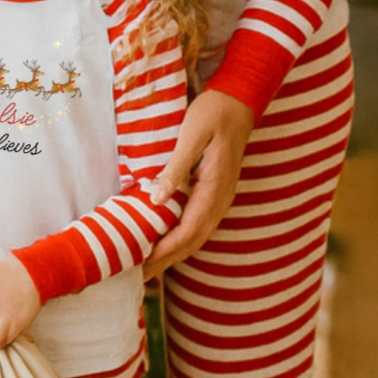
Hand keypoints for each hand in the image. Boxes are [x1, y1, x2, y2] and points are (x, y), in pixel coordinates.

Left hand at [144, 88, 254, 279]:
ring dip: (174, 251)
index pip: (187, 231)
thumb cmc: (212, 114)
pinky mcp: (216, 192)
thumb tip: (156, 198)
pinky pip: (198, 222)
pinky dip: (182, 236)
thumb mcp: (191, 135)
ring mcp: (221, 198)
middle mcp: (220, 200)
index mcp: (214, 189)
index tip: (143, 263)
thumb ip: (176, 168)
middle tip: (139, 274)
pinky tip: (165, 237)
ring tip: (148, 263)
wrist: (238, 103)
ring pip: (197, 234)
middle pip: (193, 240)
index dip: (165, 250)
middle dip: (166, 259)